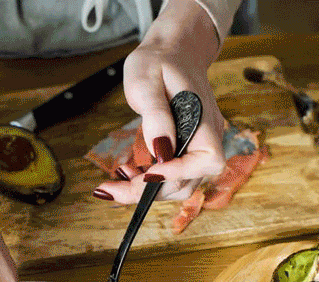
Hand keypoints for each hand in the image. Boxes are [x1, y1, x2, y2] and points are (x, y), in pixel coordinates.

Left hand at [94, 0, 225, 203]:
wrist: (173, 52)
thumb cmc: (159, 62)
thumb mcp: (146, 81)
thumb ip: (156, 115)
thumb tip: (161, 151)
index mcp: (205, 120)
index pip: (207, 159)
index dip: (178, 172)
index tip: (146, 175)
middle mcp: (208, 139)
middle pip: (187, 181)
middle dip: (149, 191)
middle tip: (110, 189)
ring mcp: (199, 147)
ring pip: (179, 185)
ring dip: (148, 191)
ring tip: (115, 182)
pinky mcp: (187, 151)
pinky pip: (173, 176)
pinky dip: (150, 182)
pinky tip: (127, 173)